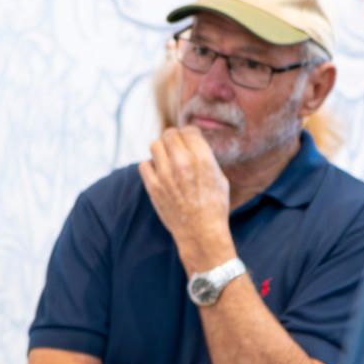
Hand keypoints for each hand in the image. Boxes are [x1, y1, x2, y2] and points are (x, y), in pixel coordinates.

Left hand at [141, 127, 233, 264]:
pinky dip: (150, 167)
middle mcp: (182, 163)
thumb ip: (206, 158)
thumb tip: (195, 144)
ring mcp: (165, 174)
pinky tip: (159, 174)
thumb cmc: (214, 206)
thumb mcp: (219, 178)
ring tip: (167, 161)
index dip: (189, 134)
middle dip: (173, 139)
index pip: (189, 130)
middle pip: (170, 134)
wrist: (201, 233)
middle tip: (176, 148)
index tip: (188, 141)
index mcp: (203, 159)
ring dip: (161, 151)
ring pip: (155, 145)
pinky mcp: (153, 186)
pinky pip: (144, 164)